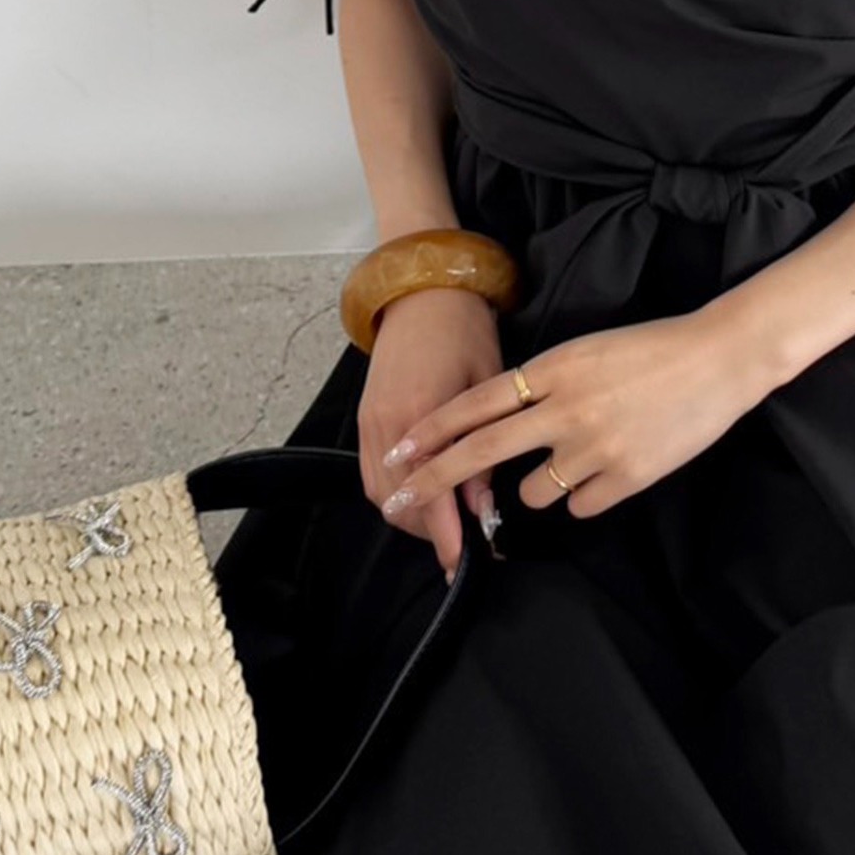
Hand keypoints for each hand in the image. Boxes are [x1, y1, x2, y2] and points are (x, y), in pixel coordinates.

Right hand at [357, 286, 502, 581]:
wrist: (424, 292)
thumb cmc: (465, 332)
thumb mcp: (489, 387)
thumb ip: (482, 448)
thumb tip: (483, 504)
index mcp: (423, 415)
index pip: (433, 492)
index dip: (447, 533)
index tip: (464, 562)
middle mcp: (388, 426)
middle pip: (400, 502)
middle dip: (430, 531)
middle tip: (465, 547)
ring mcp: (370, 424)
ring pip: (380, 494)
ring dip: (411, 517)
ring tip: (446, 528)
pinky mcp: (364, 419)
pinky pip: (370, 475)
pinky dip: (393, 495)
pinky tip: (422, 498)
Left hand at [377, 309, 775, 526]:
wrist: (719, 359)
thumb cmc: (653, 349)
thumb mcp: (586, 351)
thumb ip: (543, 384)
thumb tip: (498, 419)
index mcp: (554, 368)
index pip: (477, 403)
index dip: (434, 430)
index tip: (399, 450)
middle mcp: (566, 407)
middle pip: (483, 452)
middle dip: (435, 479)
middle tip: (401, 499)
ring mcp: (596, 446)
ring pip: (531, 493)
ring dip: (535, 488)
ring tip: (573, 462)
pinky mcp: (626, 477)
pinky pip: (578, 506)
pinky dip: (583, 496)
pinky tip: (608, 470)